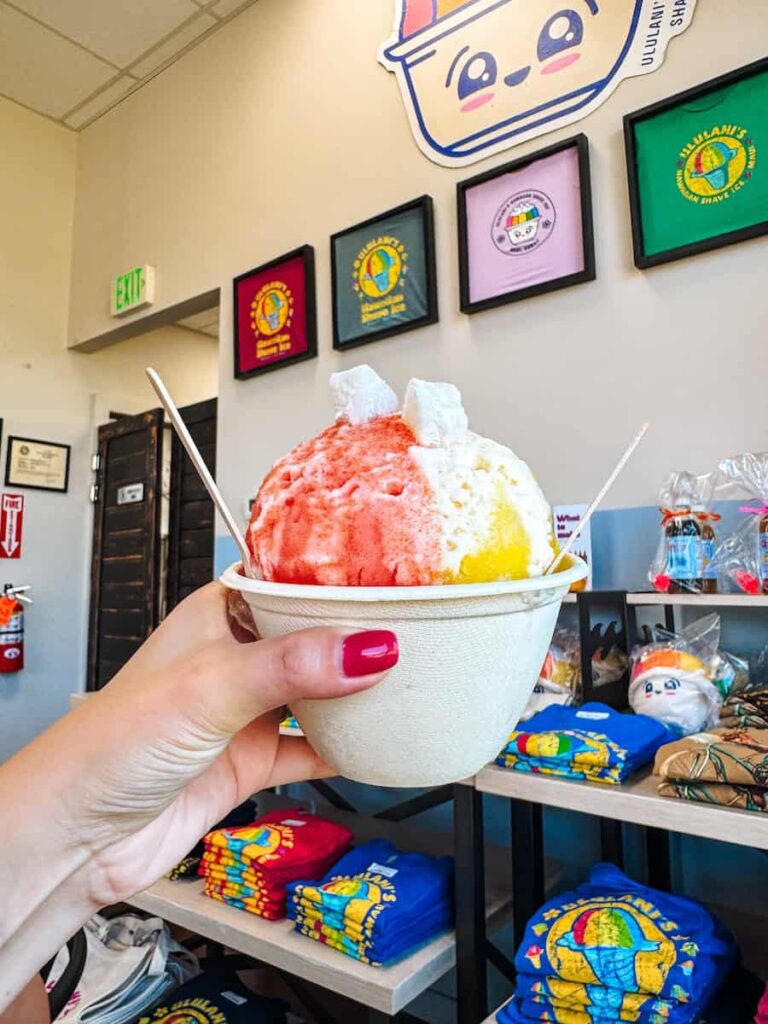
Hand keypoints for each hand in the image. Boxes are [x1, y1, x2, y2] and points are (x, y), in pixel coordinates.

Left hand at [45, 583, 396, 906]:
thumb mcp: (212, 686)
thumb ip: (293, 666)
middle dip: (358, 638)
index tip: (392, 579)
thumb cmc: (110, 743)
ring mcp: (244, 711)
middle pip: (312, 637)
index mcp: (218, 614)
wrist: (79, 835)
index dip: (339, 579)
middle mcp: (235, 657)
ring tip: (408, 680)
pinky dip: (345, 749)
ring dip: (356, 694)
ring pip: (317, 693)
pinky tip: (378, 744)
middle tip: (415, 632)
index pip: (291, 581)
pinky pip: (312, 749)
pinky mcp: (250, 760)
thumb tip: (369, 647)